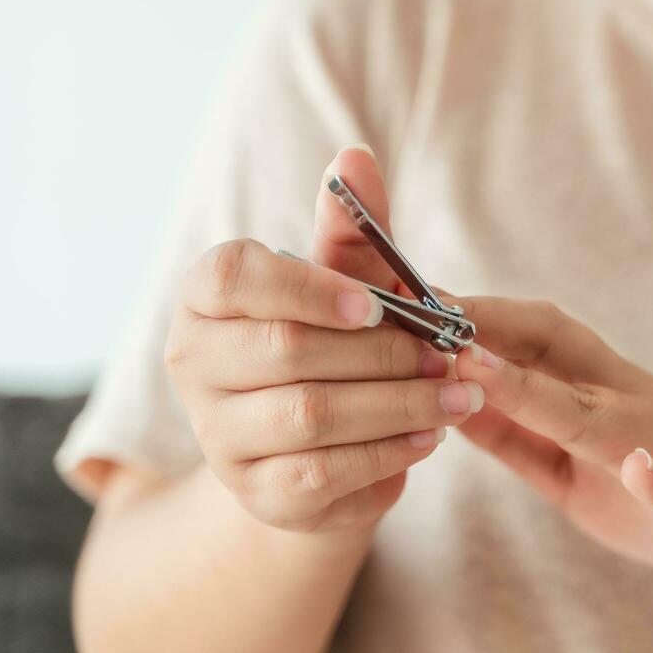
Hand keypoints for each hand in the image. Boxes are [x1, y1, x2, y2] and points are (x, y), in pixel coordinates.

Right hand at [162, 146, 483, 535]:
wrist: (320, 450)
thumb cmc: (335, 341)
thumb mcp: (347, 281)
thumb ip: (351, 226)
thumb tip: (356, 155)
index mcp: (203, 299)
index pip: (232, 277)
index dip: (305, 286)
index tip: (374, 302)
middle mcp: (193, 366)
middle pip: (287, 351)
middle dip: (383, 352)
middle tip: (451, 352)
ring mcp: (218, 439)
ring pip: (312, 416)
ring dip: (401, 402)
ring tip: (459, 392)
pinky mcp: (257, 496)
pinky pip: (326, 472)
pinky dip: (390, 451)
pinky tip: (432, 435)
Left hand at [445, 296, 652, 615]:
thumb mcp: (587, 468)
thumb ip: (525, 436)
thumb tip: (453, 399)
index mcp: (600, 401)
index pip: (523, 342)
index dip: (461, 320)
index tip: (394, 298)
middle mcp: (634, 406)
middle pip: (555, 348)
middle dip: (485, 327)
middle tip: (418, 309)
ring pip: (606, 412)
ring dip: (541, 391)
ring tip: (481, 369)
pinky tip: (647, 471)